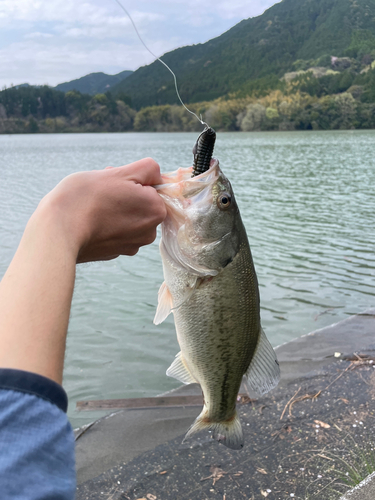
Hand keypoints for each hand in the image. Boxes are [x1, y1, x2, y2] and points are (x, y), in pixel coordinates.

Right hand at [35, 158, 166, 262]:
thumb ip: (147, 169)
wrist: (59, 232)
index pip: (149, 187)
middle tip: (99, 190)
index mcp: (156, 210)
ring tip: (91, 206)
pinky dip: (104, 225)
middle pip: (139, 203)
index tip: (113, 182)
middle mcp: (149, 232)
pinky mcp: (114, 253)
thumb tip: (156, 175)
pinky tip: (89, 221)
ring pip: (126, 218)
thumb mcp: (119, 172)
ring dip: (113, 209)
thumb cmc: (87, 198)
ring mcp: (131, 245)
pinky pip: (113, 232)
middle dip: (123, 194)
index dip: (130, 180)